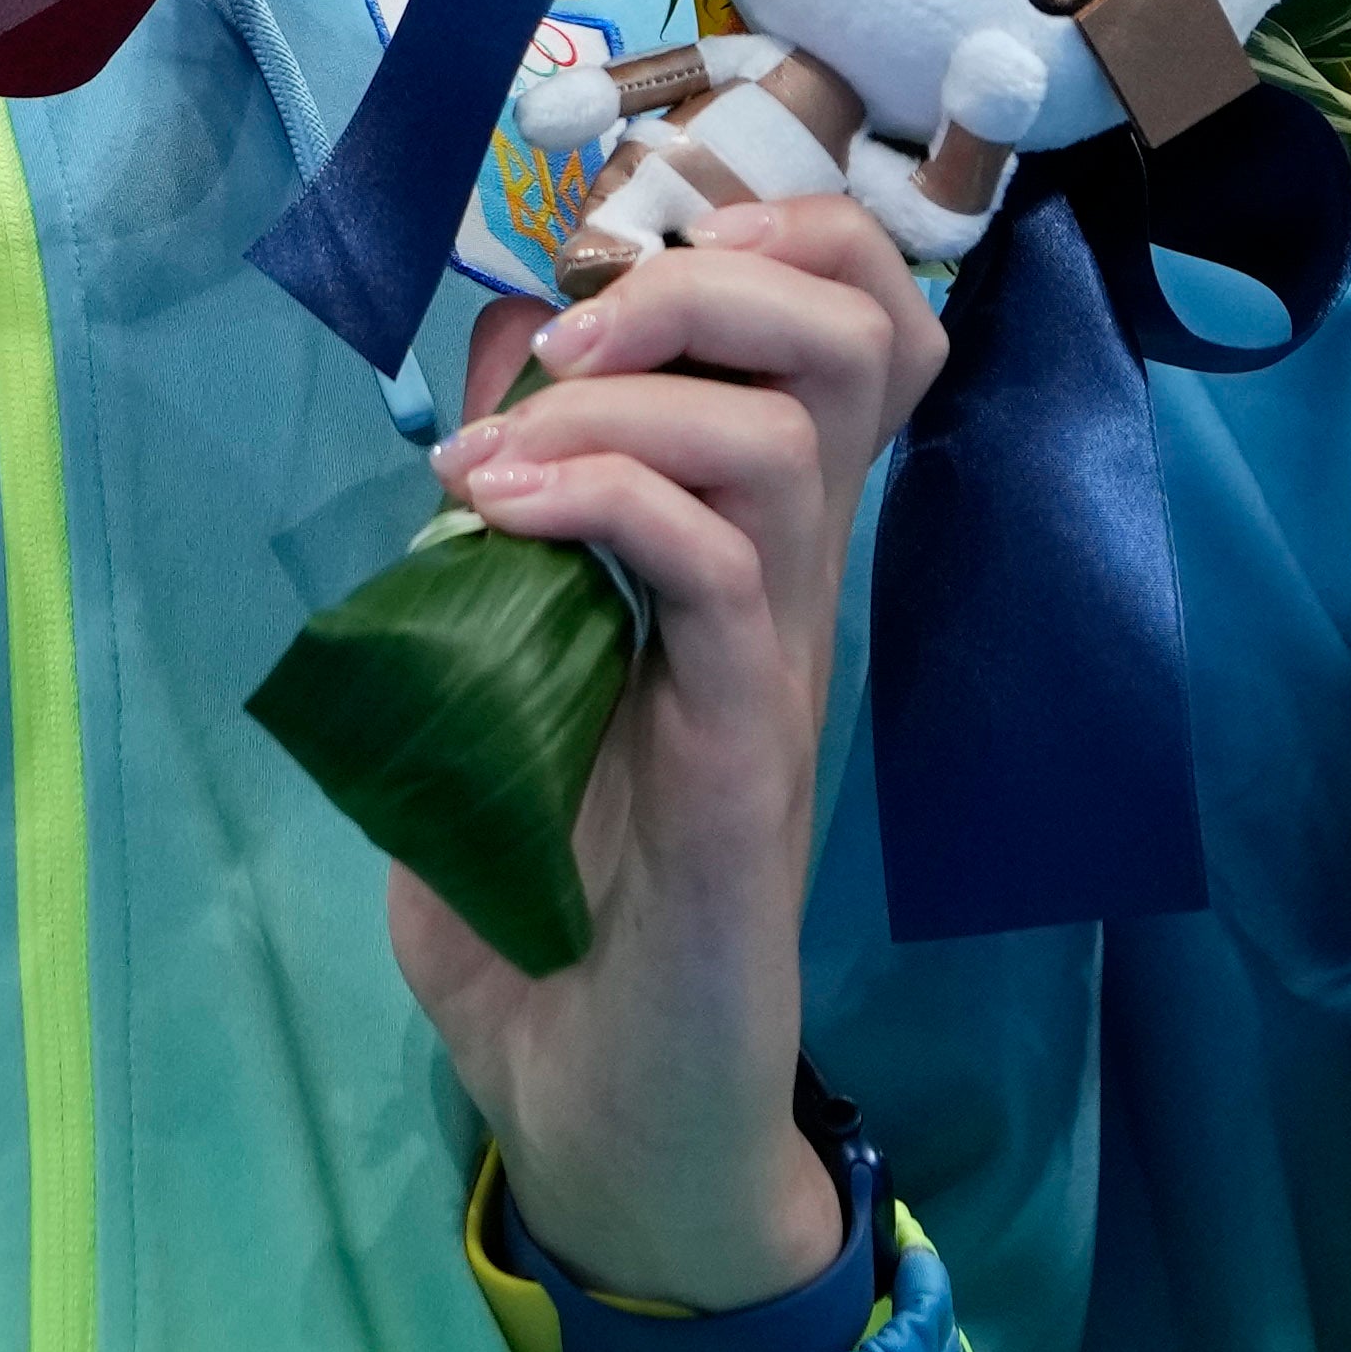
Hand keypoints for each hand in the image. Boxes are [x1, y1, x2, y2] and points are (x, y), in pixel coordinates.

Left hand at [387, 203, 942, 1312]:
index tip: (610, 255)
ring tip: (498, 447)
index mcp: (754, 547)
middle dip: (712, 264)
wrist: (603, 1122)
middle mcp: (795, 584)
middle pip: (863, 323)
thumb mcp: (496, 669)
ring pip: (796, 425)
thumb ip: (504, 518)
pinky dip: (601, 496)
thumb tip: (487, 365)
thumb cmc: (550, 909)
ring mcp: (780, 662)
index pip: (852, 317)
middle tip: (569, 338)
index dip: (766, 229)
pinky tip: (492, 517)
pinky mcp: (744, 756)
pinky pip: (716, 564)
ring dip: (636, 380)